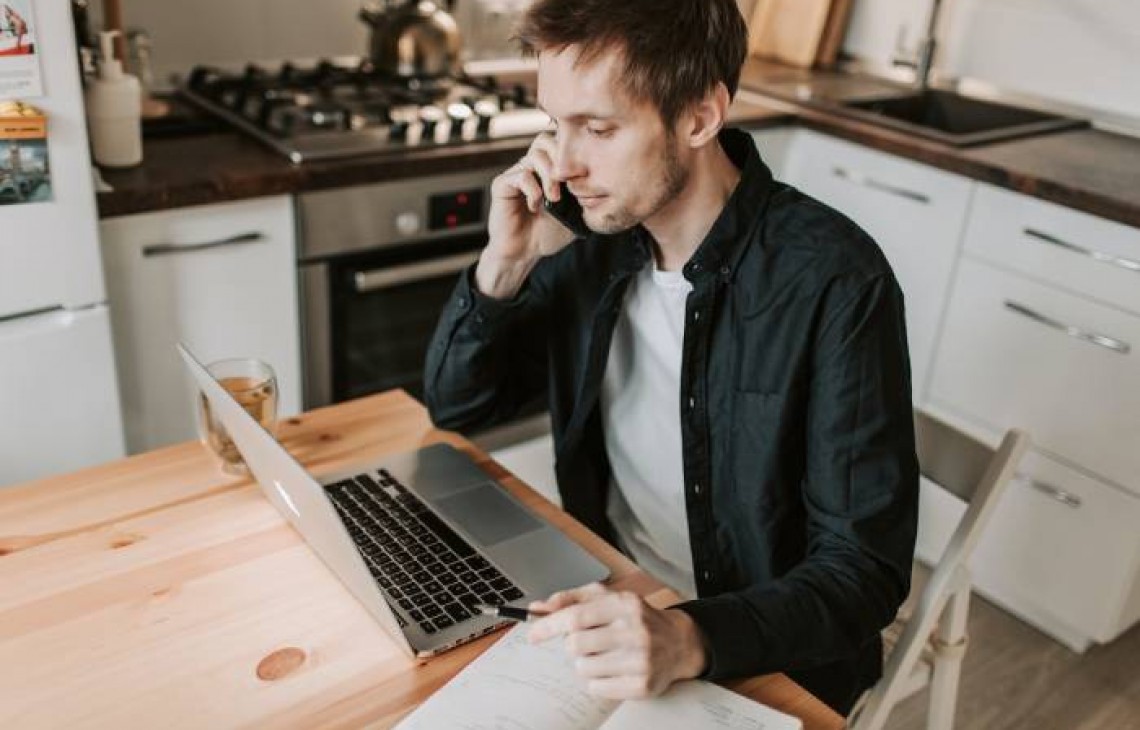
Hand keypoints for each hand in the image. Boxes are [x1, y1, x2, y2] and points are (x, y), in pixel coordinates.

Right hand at [476, 133, 575, 298]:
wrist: (524, 252)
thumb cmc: (548, 233)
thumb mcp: (575, 211)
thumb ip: (584, 192)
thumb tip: (602, 174)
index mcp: (547, 169)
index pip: (559, 142)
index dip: (572, 153)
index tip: (582, 177)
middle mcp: (530, 167)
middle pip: (545, 139)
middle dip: (561, 160)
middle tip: (568, 184)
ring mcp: (516, 174)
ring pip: (535, 155)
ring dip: (549, 176)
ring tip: (554, 199)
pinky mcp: (502, 185)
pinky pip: (521, 175)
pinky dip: (533, 190)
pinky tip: (535, 206)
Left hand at [526, 583, 707, 698]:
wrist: (678, 642)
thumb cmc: (636, 619)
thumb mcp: (607, 599)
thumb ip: (571, 599)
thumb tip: (538, 608)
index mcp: (624, 604)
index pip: (575, 616)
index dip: (549, 626)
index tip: (533, 634)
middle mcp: (634, 630)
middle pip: (575, 645)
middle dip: (574, 646)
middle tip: (589, 642)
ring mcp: (640, 660)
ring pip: (584, 669)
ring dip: (586, 664)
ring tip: (605, 655)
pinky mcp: (642, 685)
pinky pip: (597, 688)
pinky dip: (598, 681)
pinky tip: (614, 669)